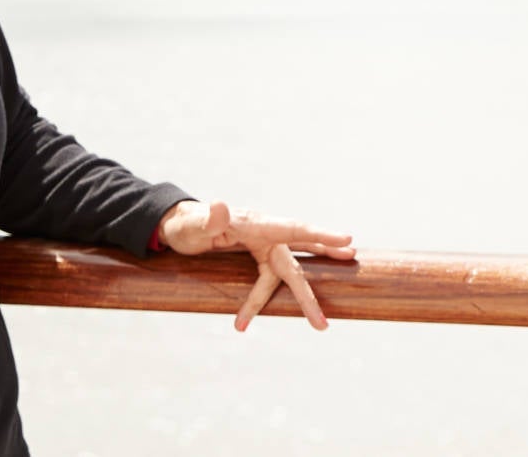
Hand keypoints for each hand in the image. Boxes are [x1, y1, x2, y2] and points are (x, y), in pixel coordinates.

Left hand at [157, 199, 354, 330]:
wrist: (180, 227)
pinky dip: (289, 288)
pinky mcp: (259, 254)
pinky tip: (308, 299)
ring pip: (289, 272)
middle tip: (324, 322)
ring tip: (321, 322)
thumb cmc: (185, 225)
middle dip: (308, 294)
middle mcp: (265, 233)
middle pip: (293, 263)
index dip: (320, 234)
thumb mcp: (192, 226)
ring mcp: (263, 245)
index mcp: (254, 224)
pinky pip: (276, 275)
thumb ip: (209, 219)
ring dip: (303, 297)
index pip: (292, 228)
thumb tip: (220, 205)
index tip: (347, 238)